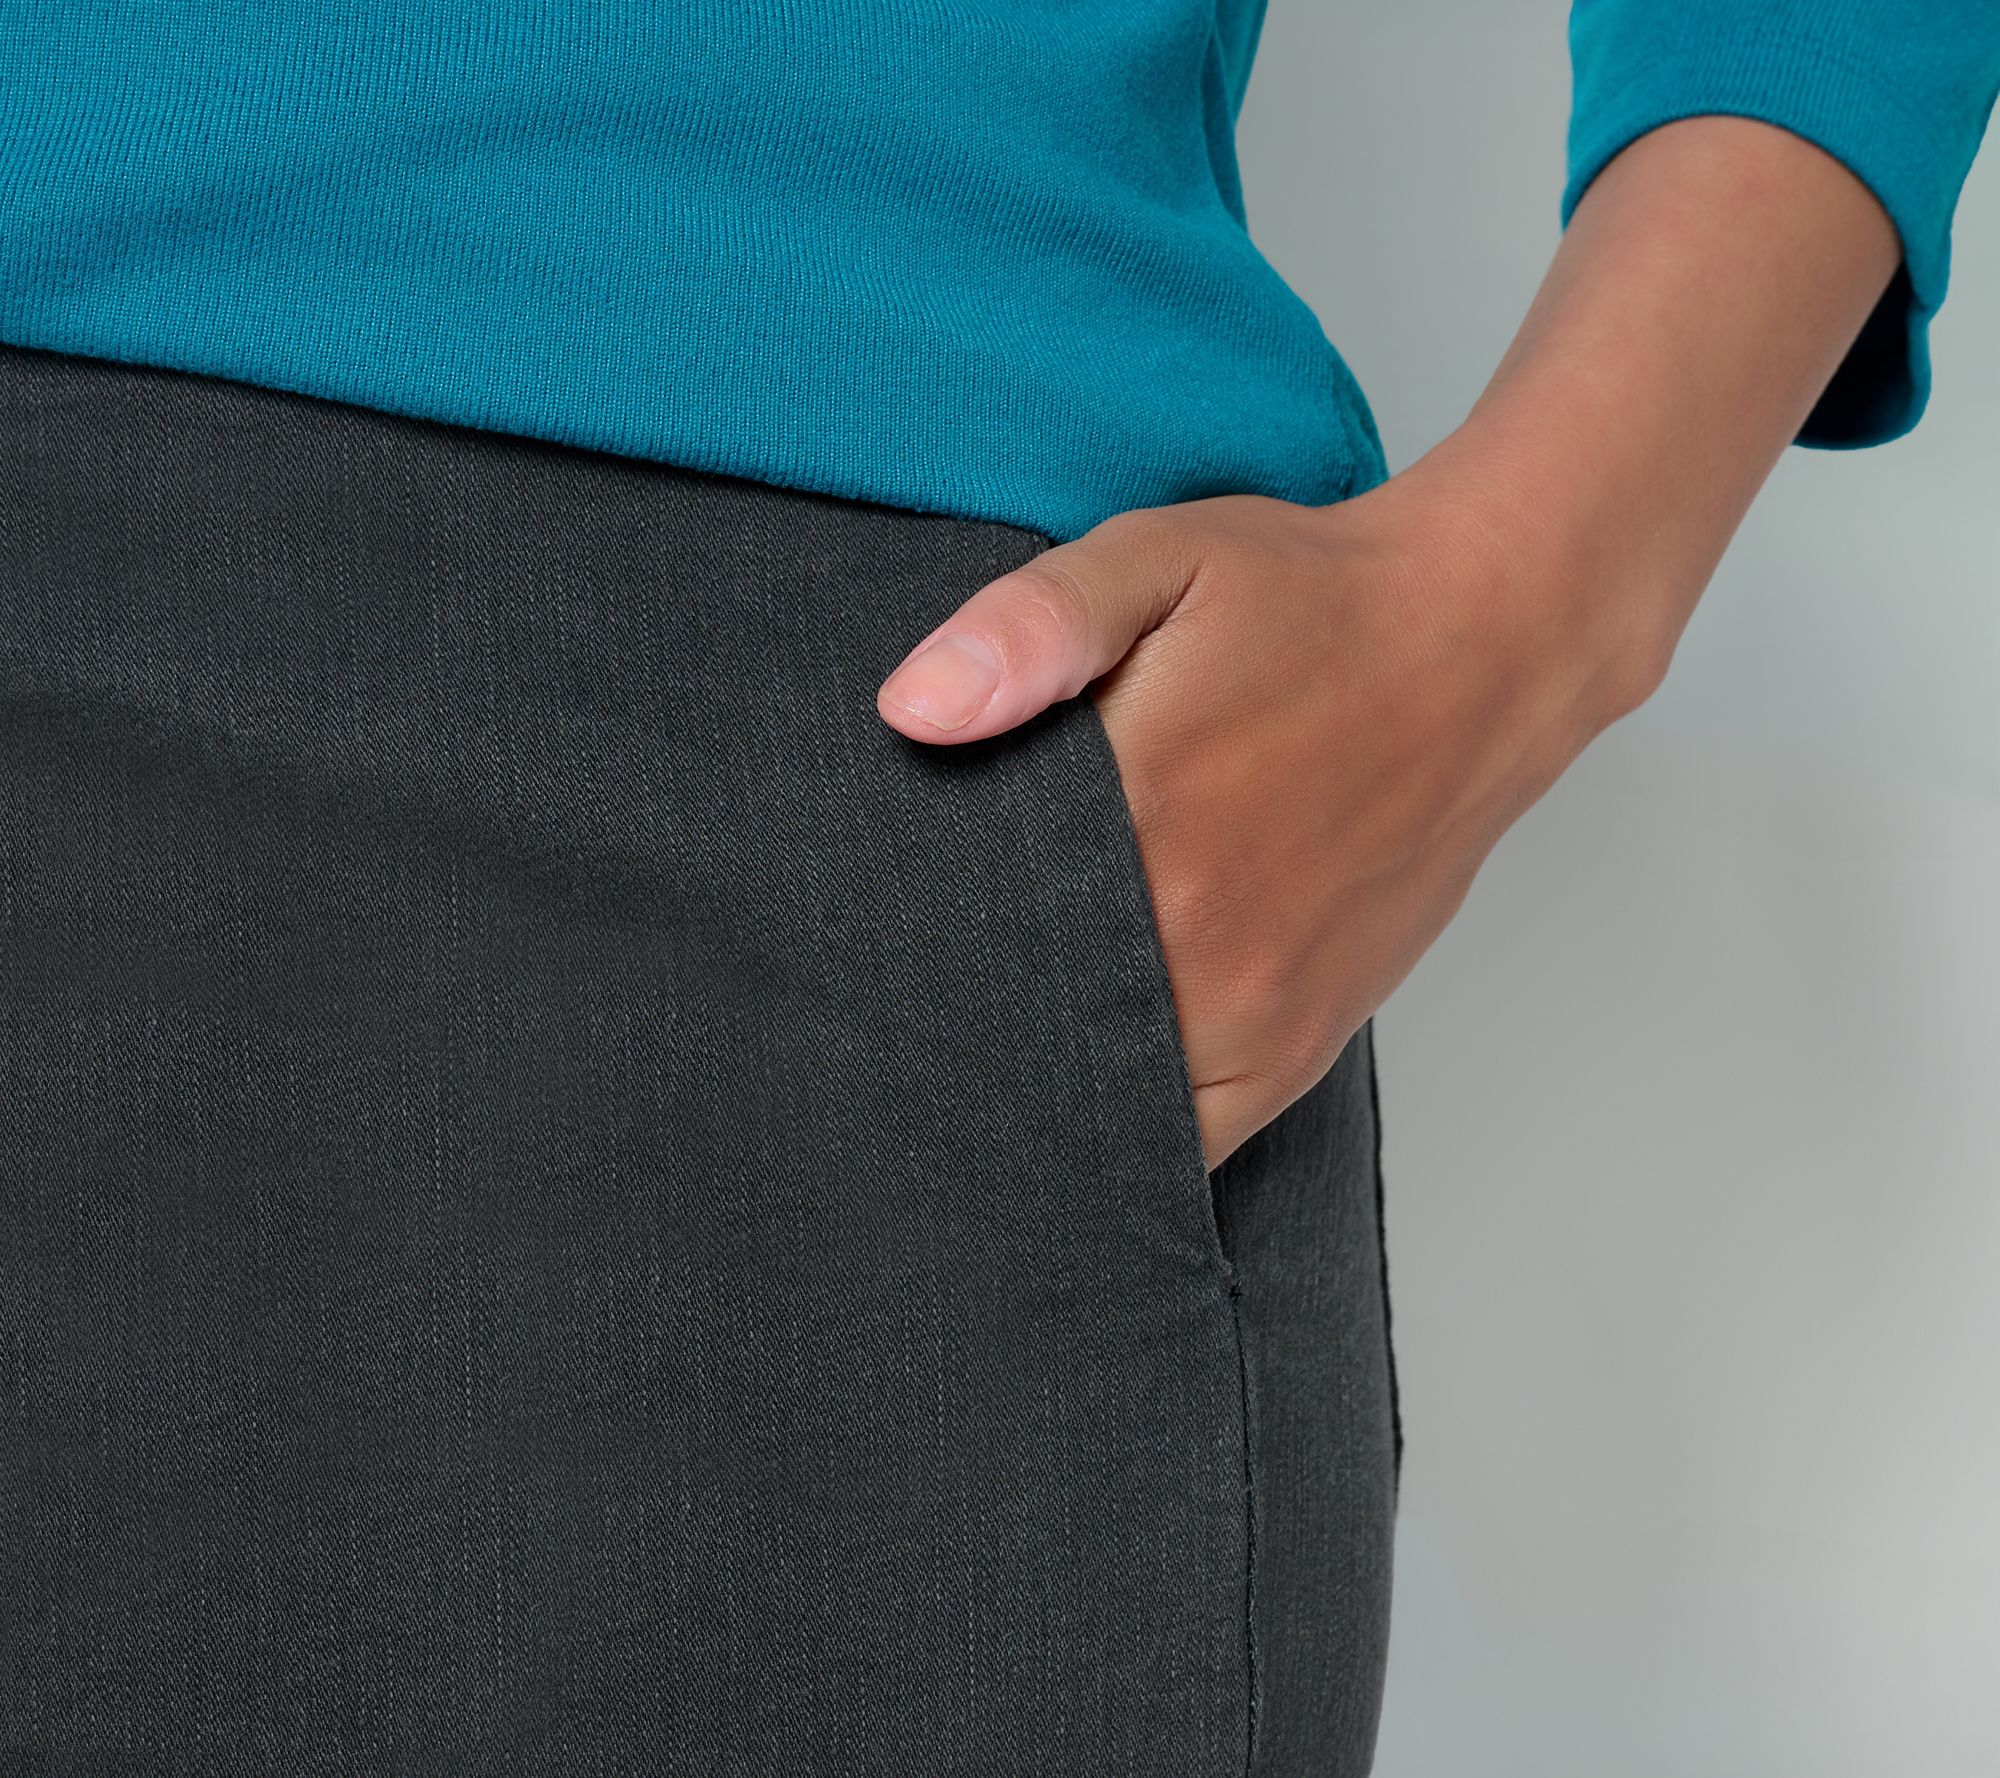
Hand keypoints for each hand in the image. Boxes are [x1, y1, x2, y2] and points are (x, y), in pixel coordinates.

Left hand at [874, 455, 1660, 1166]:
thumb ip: (1032, 626)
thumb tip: (914, 708)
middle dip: (955, 1028)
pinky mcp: (1300, 1042)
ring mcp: (1256, 1008)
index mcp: (1139, 816)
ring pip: (1102, 1108)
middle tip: (893, 1013)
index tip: (858, 954)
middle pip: (1022, 1033)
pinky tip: (1085, 1094)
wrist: (1482, 649)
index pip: (964, 934)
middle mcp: (1196, 938)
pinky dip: (1129, 1132)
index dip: (899, 955)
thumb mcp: (1159, 561)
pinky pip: (1189, 1140)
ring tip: (981, 1060)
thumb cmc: (1314, 604)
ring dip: (1037, 1097)